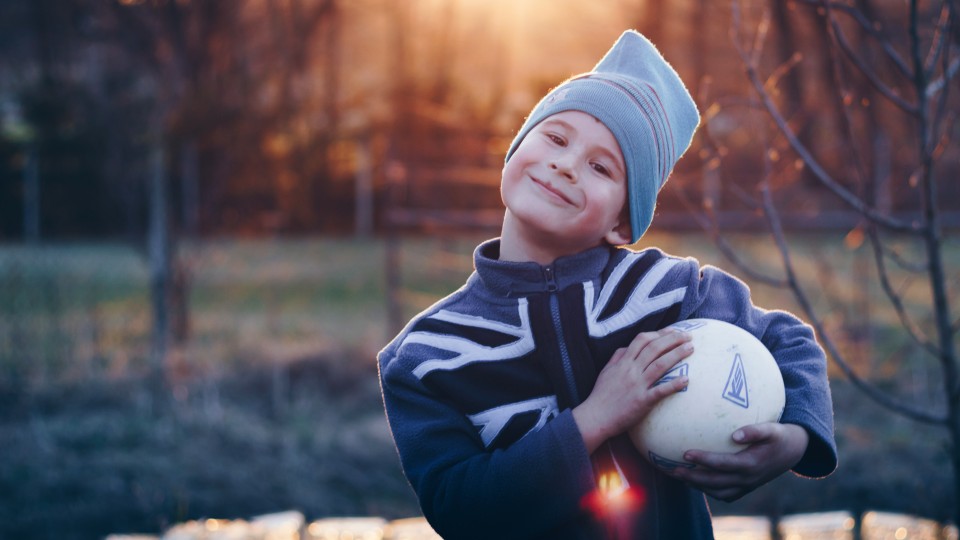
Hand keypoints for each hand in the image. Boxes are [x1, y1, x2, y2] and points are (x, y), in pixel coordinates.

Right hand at [573, 329, 692, 453]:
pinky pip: (660, 391)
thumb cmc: (601, 395)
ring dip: (677, 354)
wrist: (595, 417)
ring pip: (659, 365)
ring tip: (691, 348)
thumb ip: (617, 357)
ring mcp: (637, 385)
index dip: (659, 333)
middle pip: (654, 348)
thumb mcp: (606, 371)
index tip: (672, 331)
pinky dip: (674, 384)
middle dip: (673, 339)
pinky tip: (686, 380)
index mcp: (623, 362)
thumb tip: (627, 348)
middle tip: (688, 336)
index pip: (642, 340)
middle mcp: (631, 370)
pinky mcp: (642, 401)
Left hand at [668, 422, 809, 501]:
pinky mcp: (746, 488)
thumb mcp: (772, 429)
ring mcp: (747, 486)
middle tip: (673, 469)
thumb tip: (734, 435)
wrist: (793, 451)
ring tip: (678, 475)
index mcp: (752, 464)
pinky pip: (724, 494)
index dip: (704, 460)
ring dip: (697, 485)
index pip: (722, 464)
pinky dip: (708, 489)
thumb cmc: (779, 435)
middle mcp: (748, 479)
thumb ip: (755, 430)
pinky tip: (693, 480)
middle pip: (715, 482)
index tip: (685, 452)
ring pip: (718, 492)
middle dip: (693, 477)